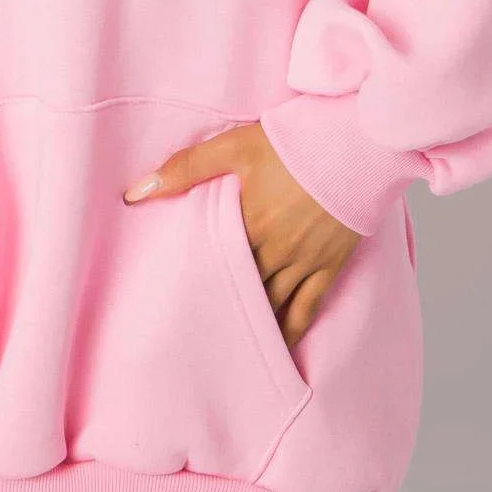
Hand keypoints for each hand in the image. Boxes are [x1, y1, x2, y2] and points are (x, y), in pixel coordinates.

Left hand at [122, 121, 360, 351]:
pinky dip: (291, 330)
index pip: (210, 263)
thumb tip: (135, 192)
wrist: (356, 143)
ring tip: (227, 348)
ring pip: (271, 305)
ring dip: (251, 323)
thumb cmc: (294, 142)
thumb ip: (185, 168)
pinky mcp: (330, 265)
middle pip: (240, 288)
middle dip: (219, 307)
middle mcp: (273, 252)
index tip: (171, 302)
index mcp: (246, 225)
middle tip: (194, 335)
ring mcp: (304, 262)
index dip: (192, 282)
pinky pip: (308, 307)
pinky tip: (278, 345)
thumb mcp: (234, 146)